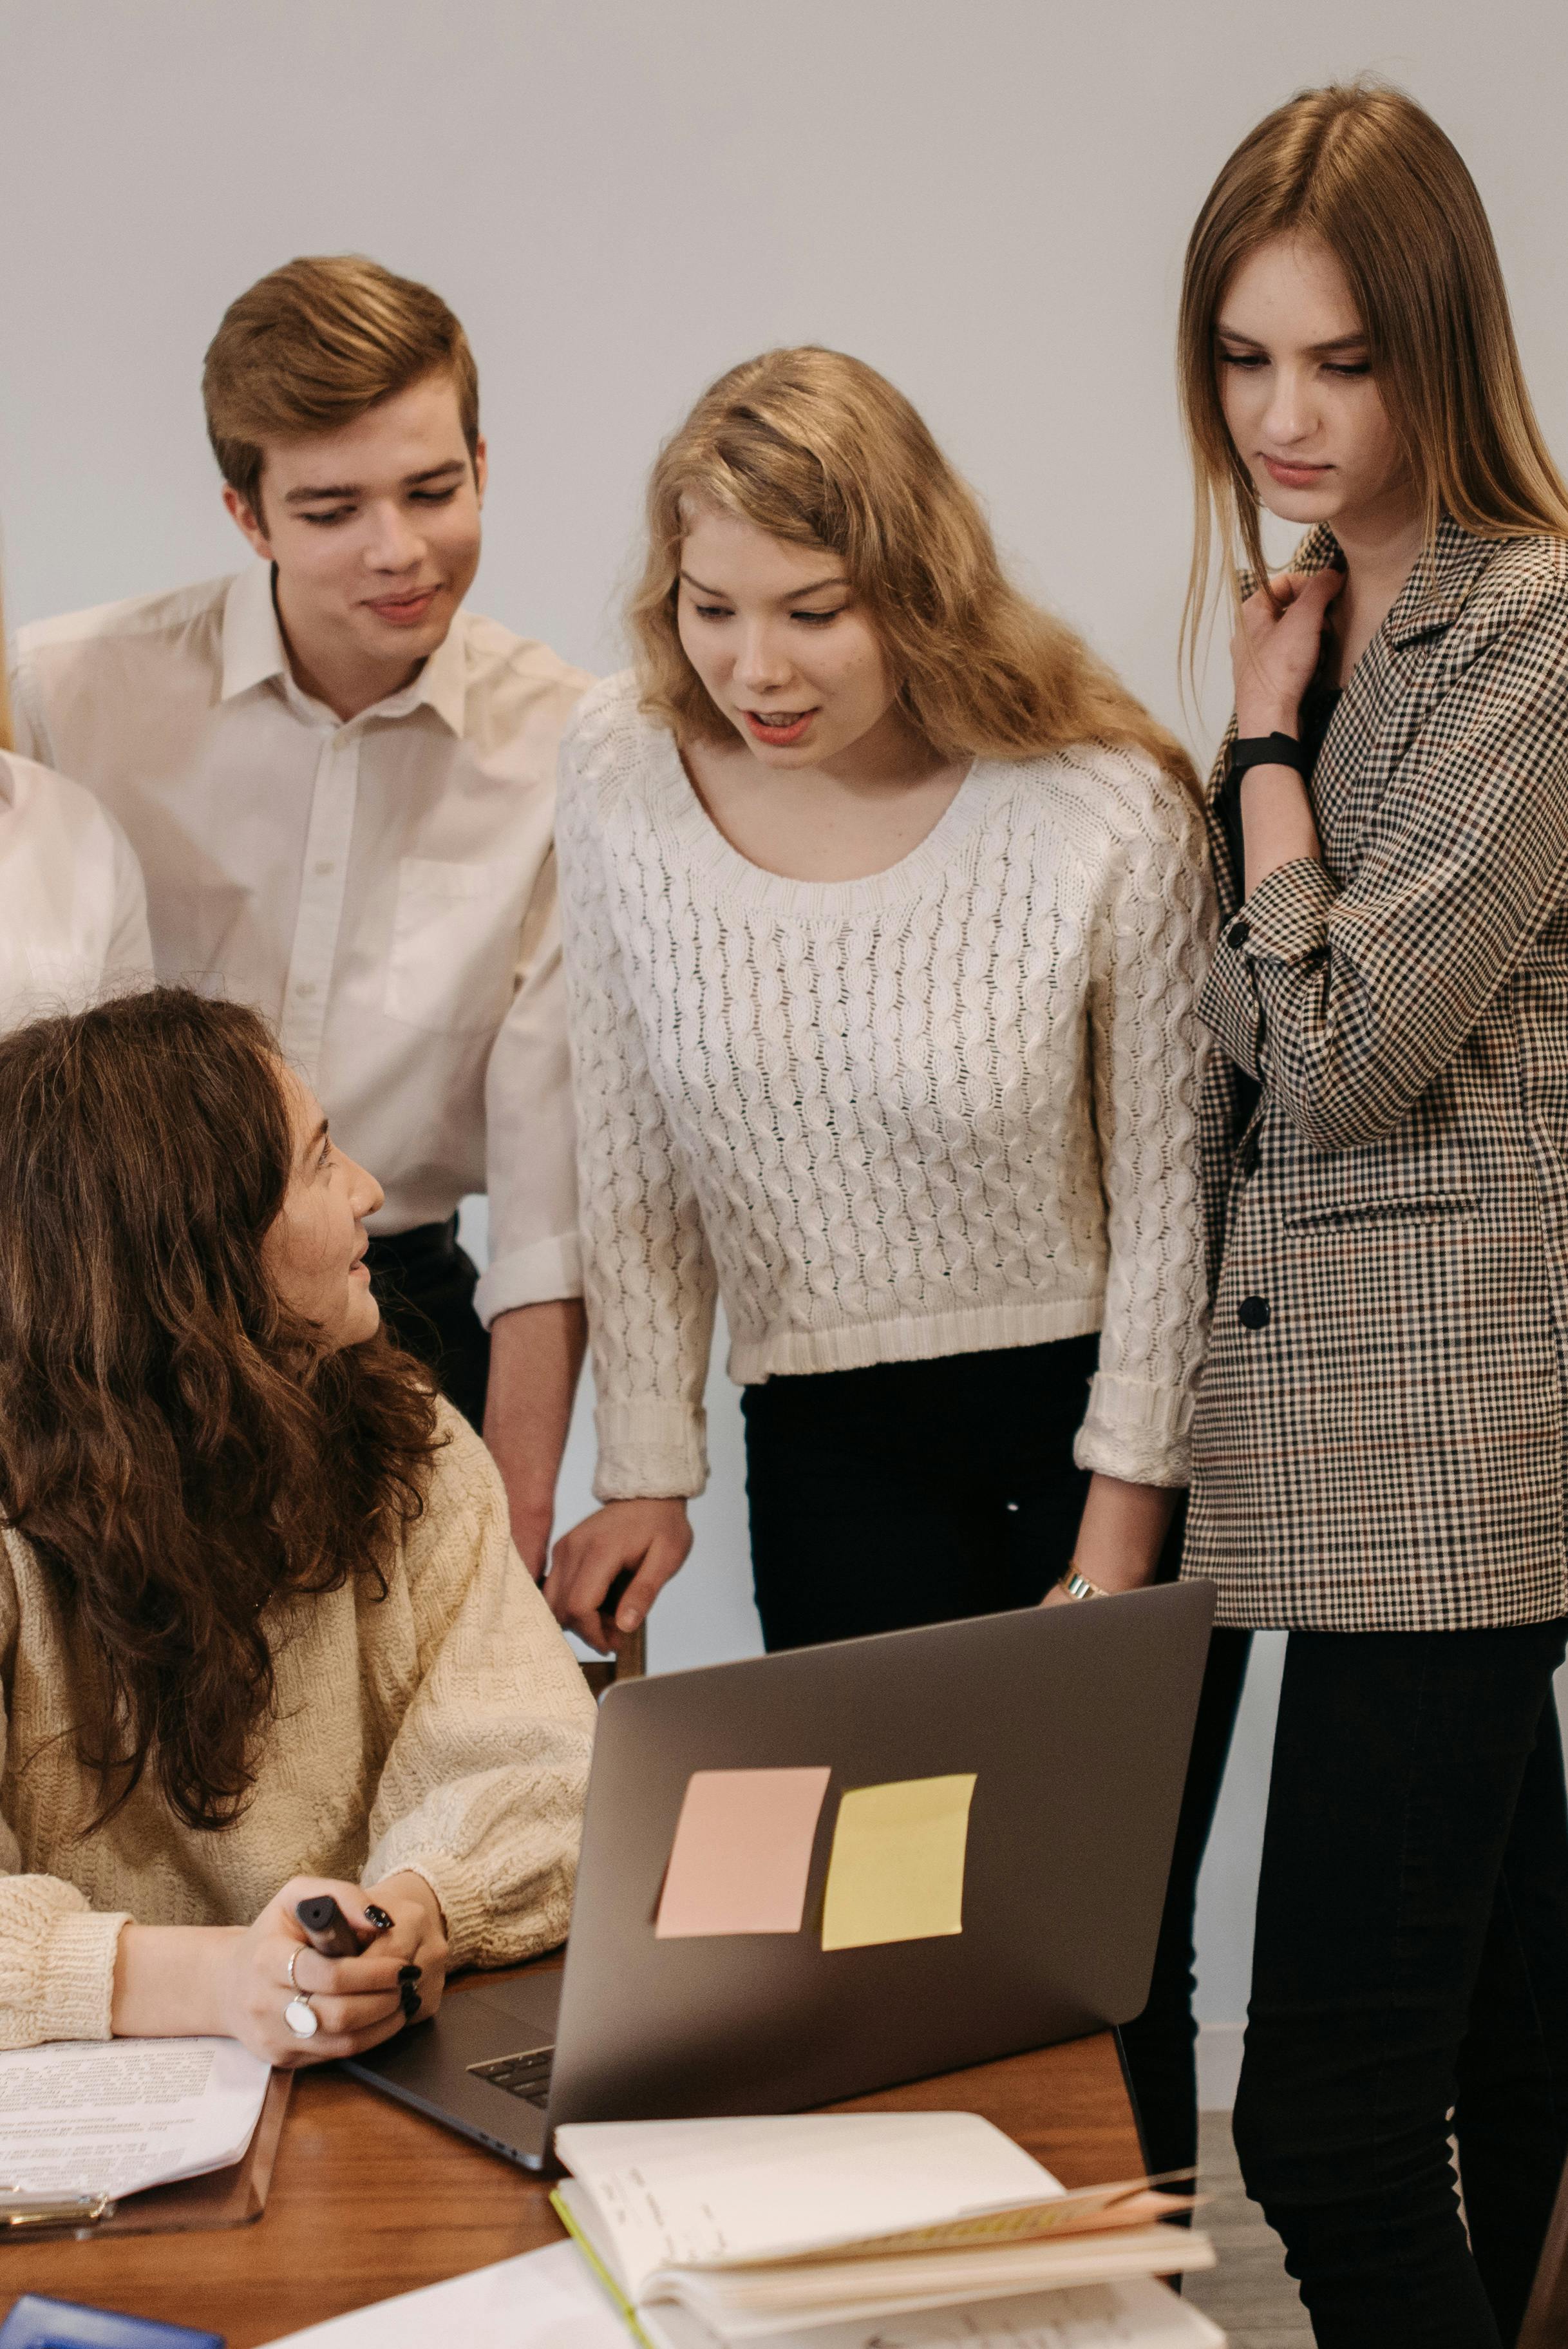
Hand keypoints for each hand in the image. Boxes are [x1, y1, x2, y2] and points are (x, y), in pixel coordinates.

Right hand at [207, 1875, 435, 2068]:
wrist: (230, 1983)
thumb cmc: (273, 1934)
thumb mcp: (297, 1896)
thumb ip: (341, 1896)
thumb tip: (382, 1920)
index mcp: (266, 1959)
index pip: (327, 1973)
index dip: (372, 1971)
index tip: (401, 1962)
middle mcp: (264, 2004)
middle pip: (337, 2013)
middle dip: (383, 1998)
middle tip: (409, 1982)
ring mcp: (272, 2037)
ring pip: (340, 2041)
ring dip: (383, 2022)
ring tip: (405, 1999)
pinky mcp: (282, 2058)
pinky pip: (334, 2054)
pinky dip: (369, 2038)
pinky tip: (386, 2017)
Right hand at [545, 1498, 692, 1649]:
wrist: (649, 1494)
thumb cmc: (662, 1525)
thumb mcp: (668, 1557)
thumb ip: (644, 1592)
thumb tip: (625, 1626)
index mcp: (600, 1551)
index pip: (579, 1605)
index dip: (593, 1633)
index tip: (615, 1643)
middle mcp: (574, 1548)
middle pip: (561, 1607)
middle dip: (587, 1630)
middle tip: (617, 1633)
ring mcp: (564, 1548)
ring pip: (552, 1601)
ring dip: (577, 1619)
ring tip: (610, 1618)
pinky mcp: (562, 1549)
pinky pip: (556, 1588)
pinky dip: (572, 1604)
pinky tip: (600, 1604)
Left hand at [1231, 568, 1341, 738]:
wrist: (1269, 720)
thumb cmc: (1279, 670)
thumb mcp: (1304, 618)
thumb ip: (1320, 589)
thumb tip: (1333, 572)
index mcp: (1249, 612)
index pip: (1284, 582)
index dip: (1310, 585)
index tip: (1328, 596)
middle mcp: (1249, 633)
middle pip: (1292, 609)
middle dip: (1315, 618)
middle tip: (1324, 630)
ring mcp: (1257, 657)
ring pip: (1296, 635)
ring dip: (1314, 640)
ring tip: (1318, 653)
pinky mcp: (1267, 678)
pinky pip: (1293, 659)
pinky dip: (1308, 660)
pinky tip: (1312, 671)